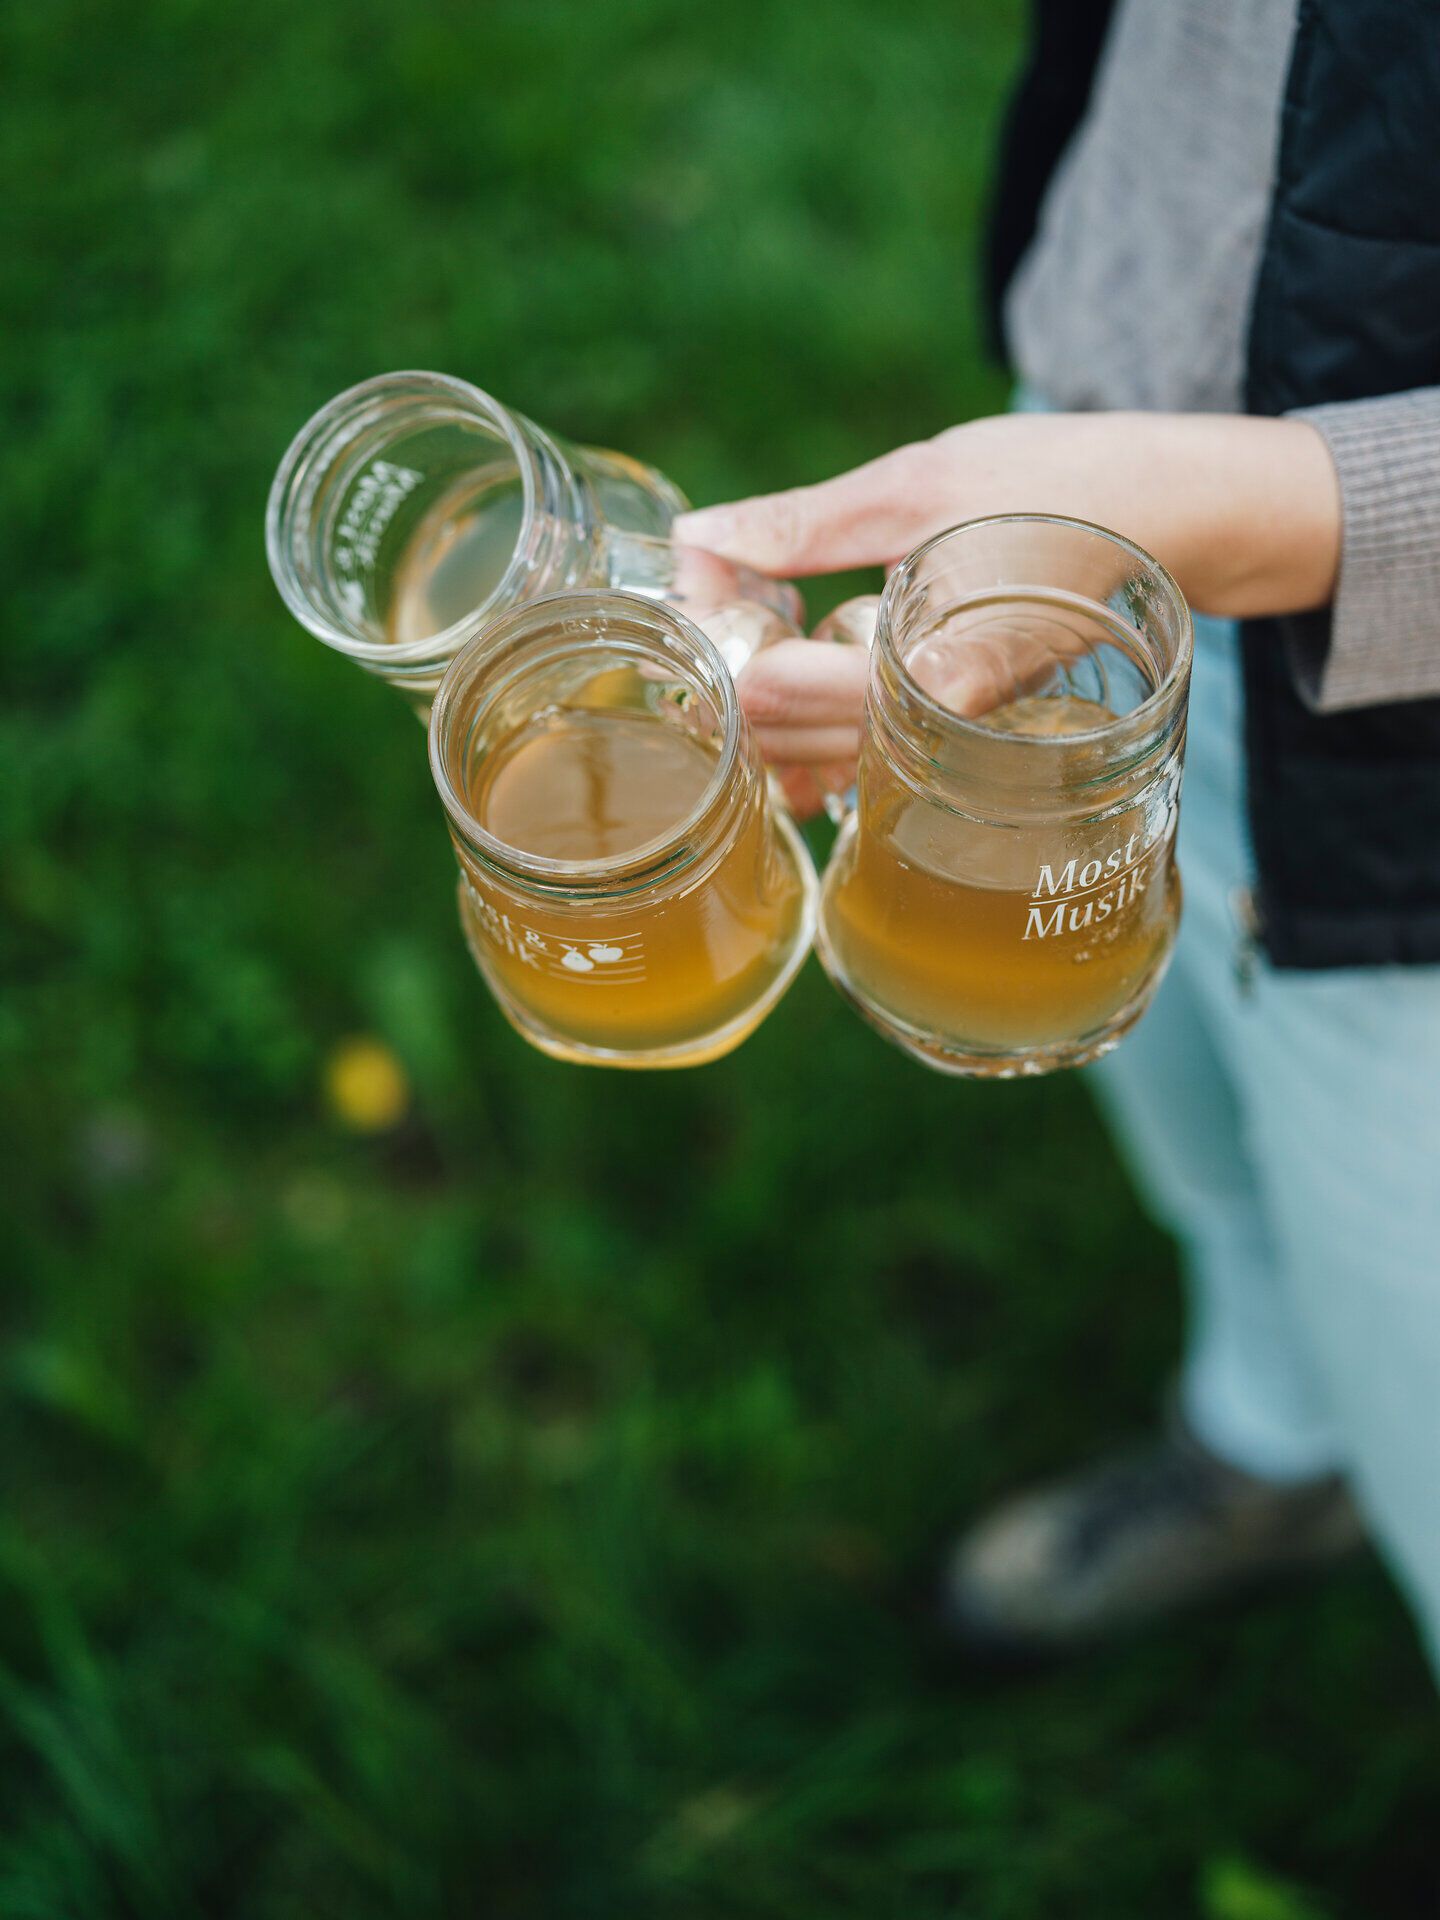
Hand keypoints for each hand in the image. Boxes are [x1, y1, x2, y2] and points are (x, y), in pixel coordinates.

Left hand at [675, 410, 1340, 806]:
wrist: (1185, 519)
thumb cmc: (1068, 486)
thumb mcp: (922, 482)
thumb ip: (804, 524)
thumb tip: (698, 536)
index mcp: (937, 666)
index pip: (786, 688)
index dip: (721, 639)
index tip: (690, 583)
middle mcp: (946, 724)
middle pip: (795, 736)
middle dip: (727, 683)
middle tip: (684, 621)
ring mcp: (957, 738)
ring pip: (827, 760)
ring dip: (763, 717)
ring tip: (719, 654)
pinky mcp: (962, 731)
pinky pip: (869, 756)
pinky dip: (813, 737)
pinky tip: (778, 705)